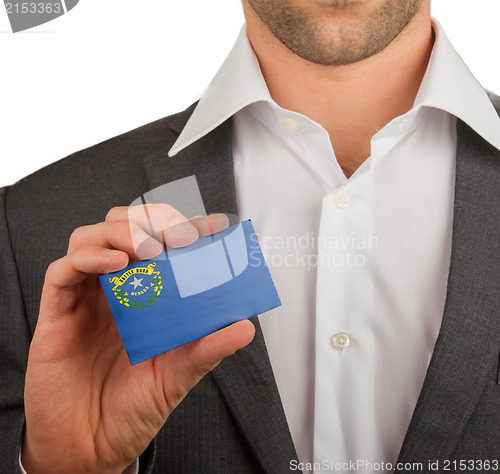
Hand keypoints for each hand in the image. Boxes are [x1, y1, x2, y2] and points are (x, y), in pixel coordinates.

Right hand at [22, 205, 254, 473]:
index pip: (163, 245)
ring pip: (91, 237)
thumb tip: (245, 327)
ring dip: (121, 231)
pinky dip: (88, 258)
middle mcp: (115, 289)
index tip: (215, 225)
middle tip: (179, 234)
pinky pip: (63, 271)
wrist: (92, 446)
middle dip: (152, 220)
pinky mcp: (57, 313)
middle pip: (124, 228)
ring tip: (148, 248)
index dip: (187, 227)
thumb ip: (208, 348)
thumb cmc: (133, 406)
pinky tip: (115, 263)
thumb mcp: (179, 374)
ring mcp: (85, 297)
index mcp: (145, 296)